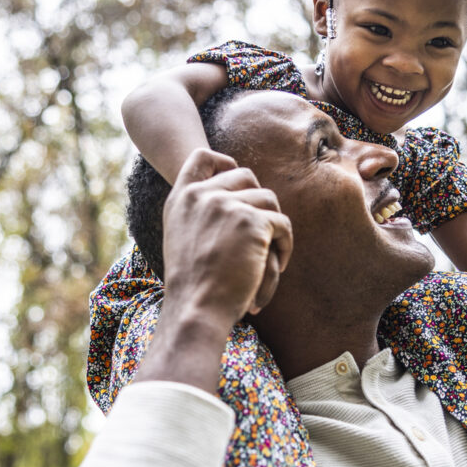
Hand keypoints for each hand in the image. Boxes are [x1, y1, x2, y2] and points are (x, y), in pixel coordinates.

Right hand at [159, 148, 292, 323]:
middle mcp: (202, 196)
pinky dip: (285, 245)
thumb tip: (234, 195)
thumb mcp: (182, 238)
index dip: (225, 163)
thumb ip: (198, 213)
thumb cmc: (193, 286)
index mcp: (181, 199)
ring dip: (274, 226)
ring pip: (268, 199)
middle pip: (245, 175)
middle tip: (262, 231)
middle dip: (259, 201)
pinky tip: (278, 265)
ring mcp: (226, 205)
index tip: (238, 183)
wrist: (196, 309)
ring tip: (270, 253)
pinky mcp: (252, 222)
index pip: (202, 158)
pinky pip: (282, 224)